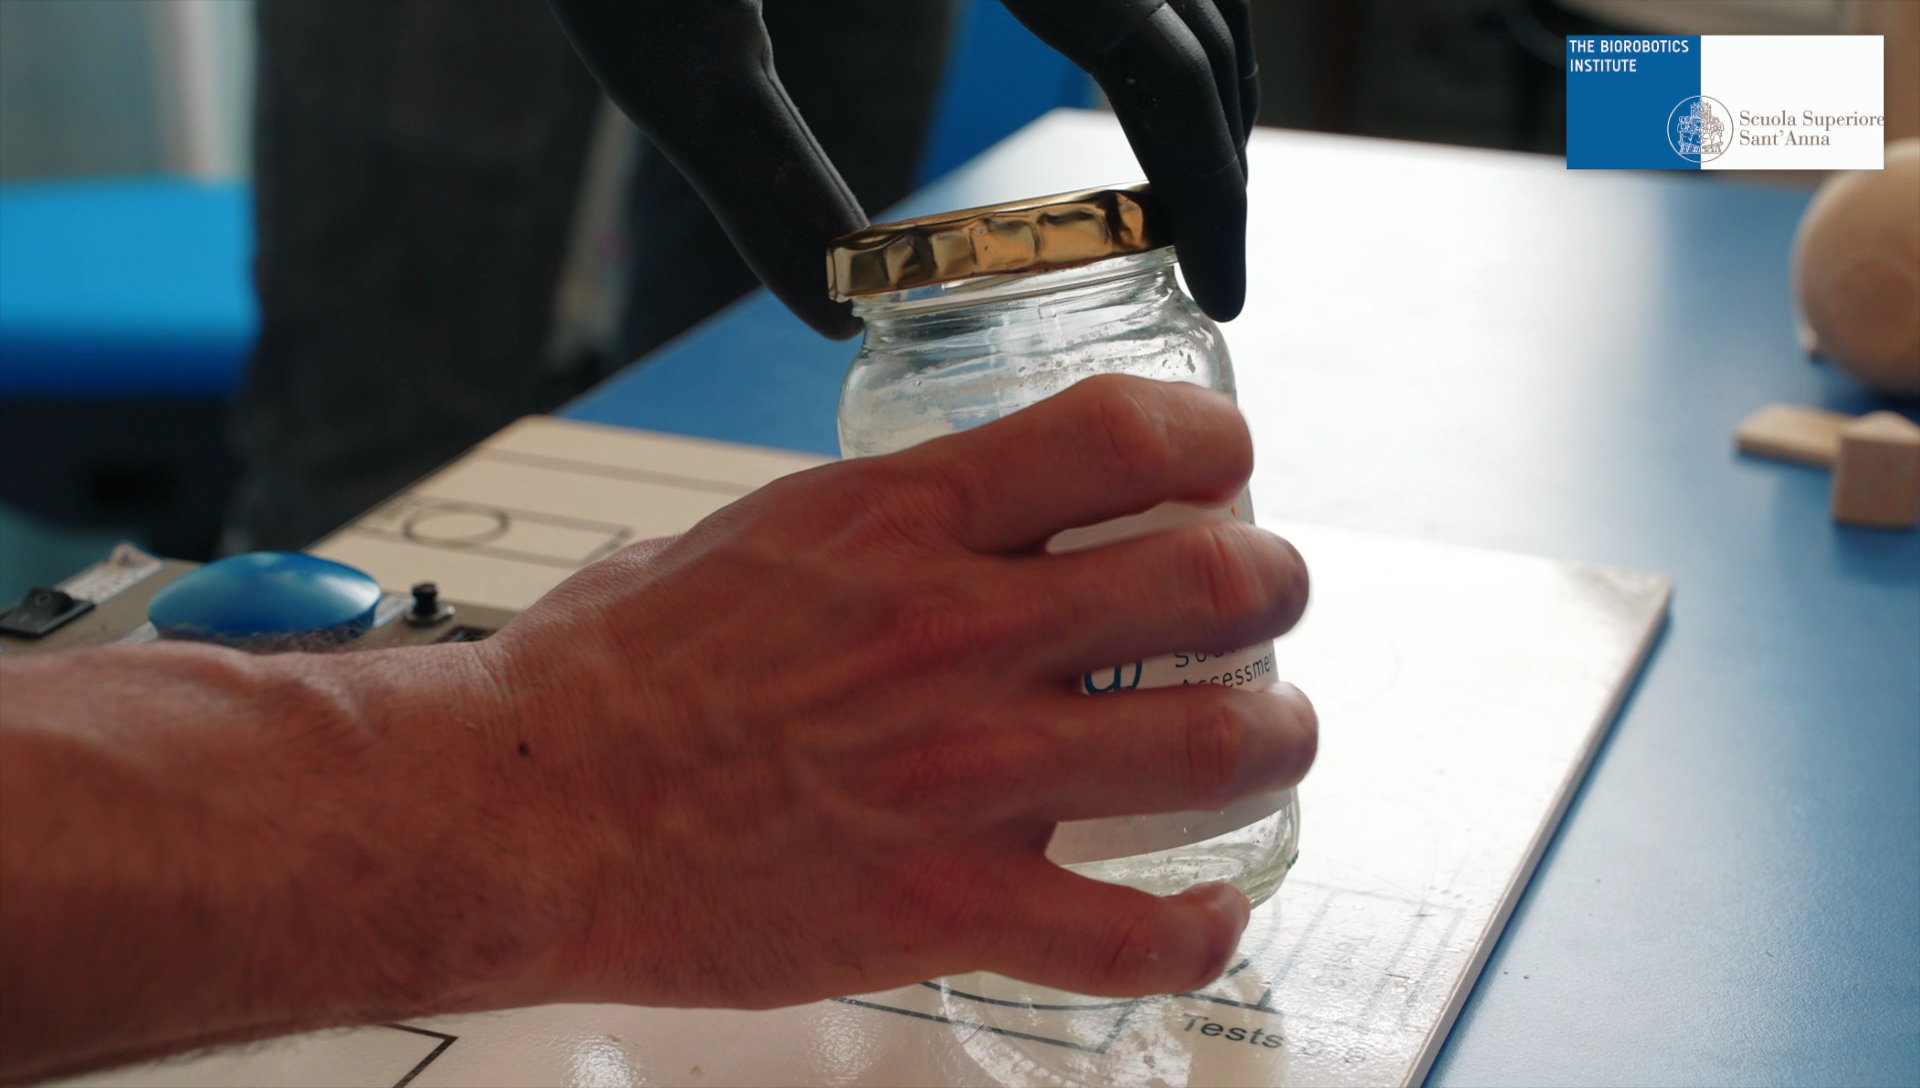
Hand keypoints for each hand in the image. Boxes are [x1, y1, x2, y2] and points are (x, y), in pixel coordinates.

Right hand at [480, 376, 1313, 1006]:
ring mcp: (961, 773)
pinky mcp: (944, 904)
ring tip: (1275, 738)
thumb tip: (938, 528)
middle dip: (1275, 586)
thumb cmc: (607, 678)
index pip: (1122, 437)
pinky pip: (1131, 934)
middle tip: (1269, 601)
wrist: (523, 811)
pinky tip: (1208, 910)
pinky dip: (1199, 927)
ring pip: (1214, 748)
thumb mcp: (748, 539)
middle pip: (1213, 581)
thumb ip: (870, 530)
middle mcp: (955, 634)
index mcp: (900, 521)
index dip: (1215, 445)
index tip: (1226, 467)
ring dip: (1277, 740)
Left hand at [543, 0, 1257, 337]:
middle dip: (1216, 143)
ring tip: (1176, 188)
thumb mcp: (662, 40)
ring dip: (1196, 70)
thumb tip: (835, 318)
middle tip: (1204, 262)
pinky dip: (1149, 5)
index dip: (1208, 184)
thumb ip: (755, 177)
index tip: (1219, 288)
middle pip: (1195, 7)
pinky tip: (1114, 73)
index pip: (1161, 58)